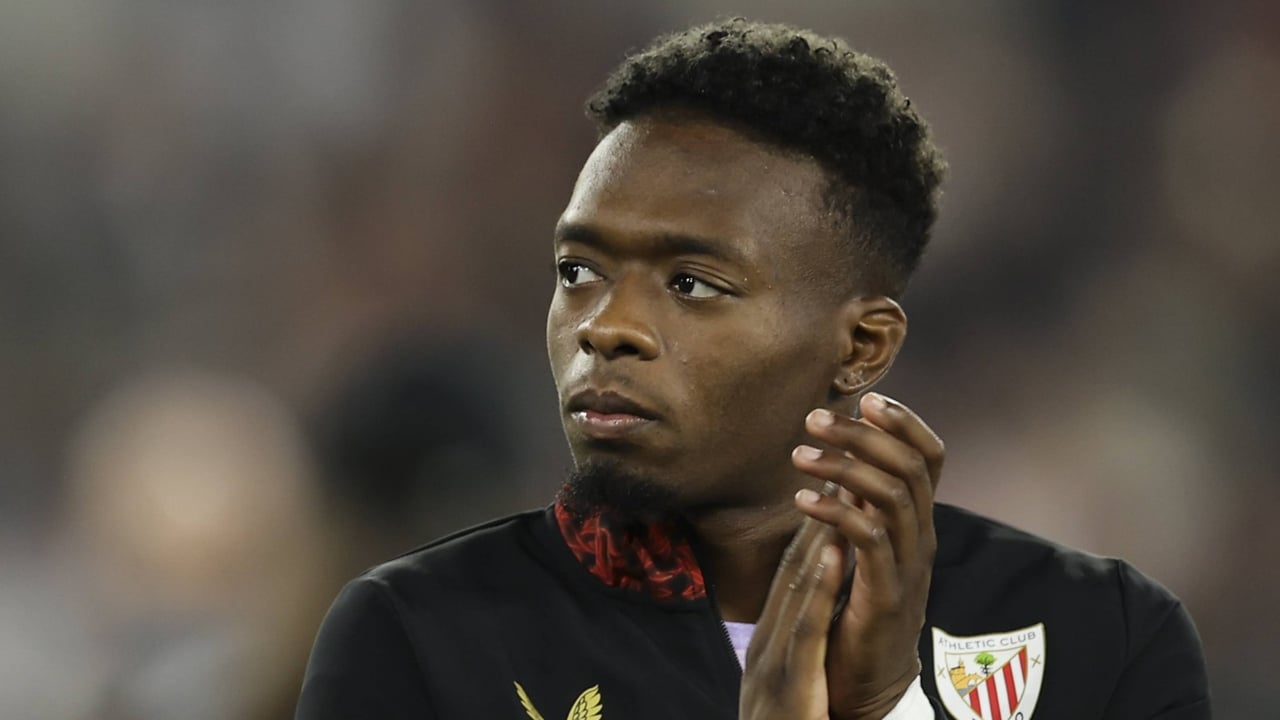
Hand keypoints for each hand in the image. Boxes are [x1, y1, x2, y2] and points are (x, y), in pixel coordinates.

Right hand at [740, 495, 843, 719]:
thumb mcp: (787, 682)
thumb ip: (796, 642)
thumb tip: (812, 608)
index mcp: (772, 638)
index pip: (795, 573)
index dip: (816, 521)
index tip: (836, 477)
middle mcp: (769, 638)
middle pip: (793, 565)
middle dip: (818, 510)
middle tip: (837, 460)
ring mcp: (775, 657)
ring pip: (797, 584)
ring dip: (818, 530)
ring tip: (838, 484)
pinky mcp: (789, 680)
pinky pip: (806, 626)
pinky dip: (818, 586)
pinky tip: (832, 553)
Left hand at [793, 393, 944, 719]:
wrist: (868, 683)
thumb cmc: (857, 609)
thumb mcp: (863, 547)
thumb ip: (861, 503)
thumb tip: (846, 453)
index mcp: (917, 522)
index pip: (931, 457)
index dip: (906, 422)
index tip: (867, 399)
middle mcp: (921, 538)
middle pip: (910, 467)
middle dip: (863, 435)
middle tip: (814, 419)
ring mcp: (908, 566)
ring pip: (891, 496)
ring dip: (843, 467)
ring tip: (798, 456)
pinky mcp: (886, 595)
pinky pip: (870, 540)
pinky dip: (837, 512)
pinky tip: (802, 501)